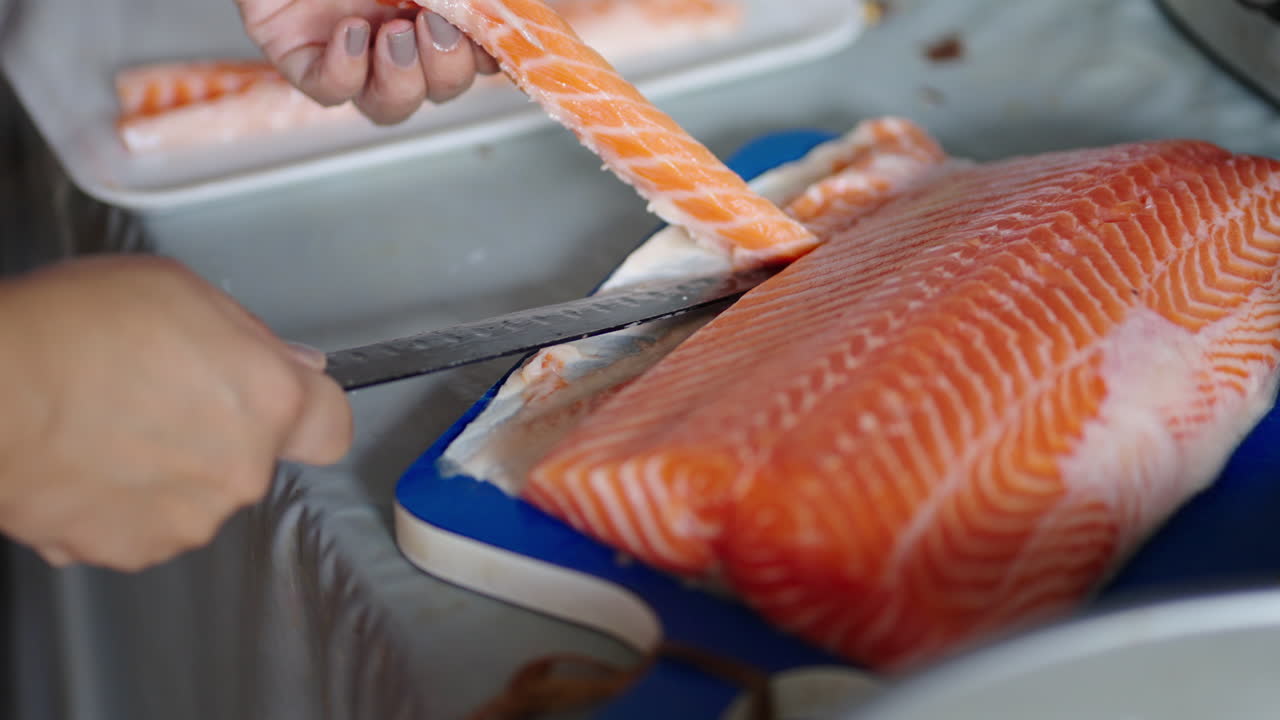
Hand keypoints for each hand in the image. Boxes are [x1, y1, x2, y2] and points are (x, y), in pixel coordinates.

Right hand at [0, 256, 352, 571]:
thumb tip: (288, 363)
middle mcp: (240, 471)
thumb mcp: (180, 291)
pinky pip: (145, 523)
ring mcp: (187, 519)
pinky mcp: (132, 549)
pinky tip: (87, 459)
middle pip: (254, 456)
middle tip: (162, 395)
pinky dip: (124, 501)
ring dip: (172, 469)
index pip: (331, 426)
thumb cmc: (70, 329)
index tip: (284, 401)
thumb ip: (249, 337)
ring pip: (199, 493)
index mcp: (268, 402)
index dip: (308, 411)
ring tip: (111, 425)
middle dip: (222, 431)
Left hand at [234, 0, 499, 124]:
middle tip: (434, 26)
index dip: (489, 56)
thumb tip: (496, 3)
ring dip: (405, 80)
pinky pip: (330, 91)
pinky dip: (346, 71)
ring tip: (394, 33)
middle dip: (448, 68)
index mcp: (430, 8)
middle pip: (440, 88)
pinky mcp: (299, 56)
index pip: (476, 54)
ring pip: (391, 106)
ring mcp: (349, 51)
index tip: (492, 36)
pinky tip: (350, 32)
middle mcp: (395, 34)